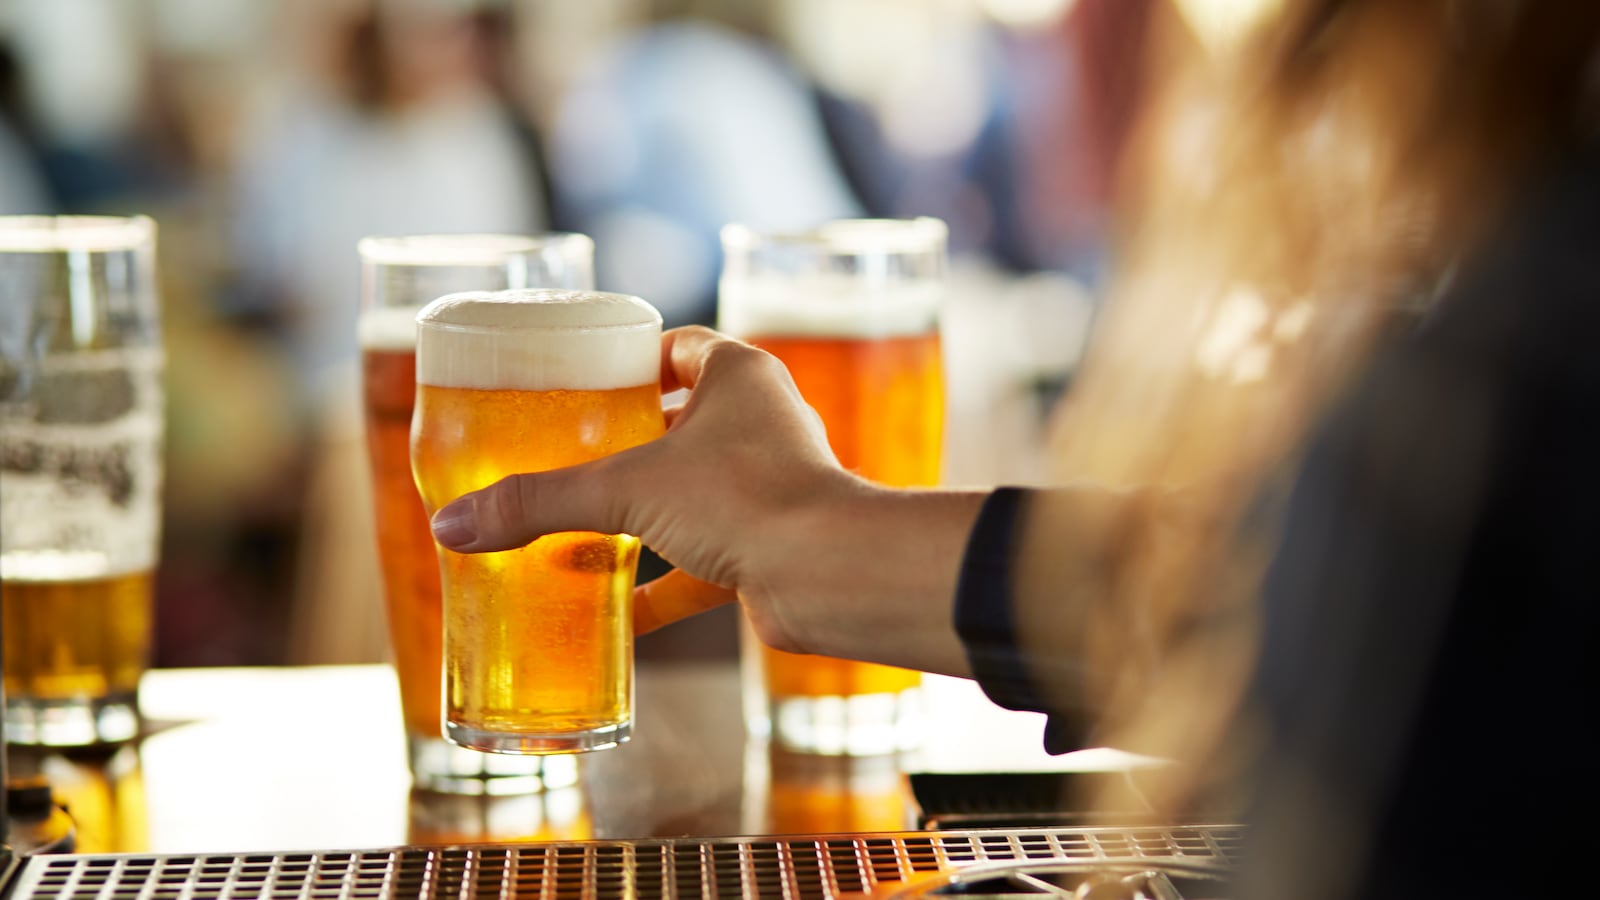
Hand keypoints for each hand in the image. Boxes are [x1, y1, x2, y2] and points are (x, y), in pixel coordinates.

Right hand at [430, 325, 984, 673]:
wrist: (829, 575)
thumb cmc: (746, 499)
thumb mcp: (625, 490)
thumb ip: (540, 502)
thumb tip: (453, 525)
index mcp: (737, 376)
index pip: (678, 347)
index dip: (631, 359)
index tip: (582, 381)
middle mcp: (760, 423)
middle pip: (681, 421)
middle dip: (627, 443)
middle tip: (565, 457)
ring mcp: (769, 487)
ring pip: (692, 493)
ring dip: (642, 515)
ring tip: (578, 529)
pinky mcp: (770, 546)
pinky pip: (704, 561)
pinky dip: (661, 586)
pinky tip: (615, 613)